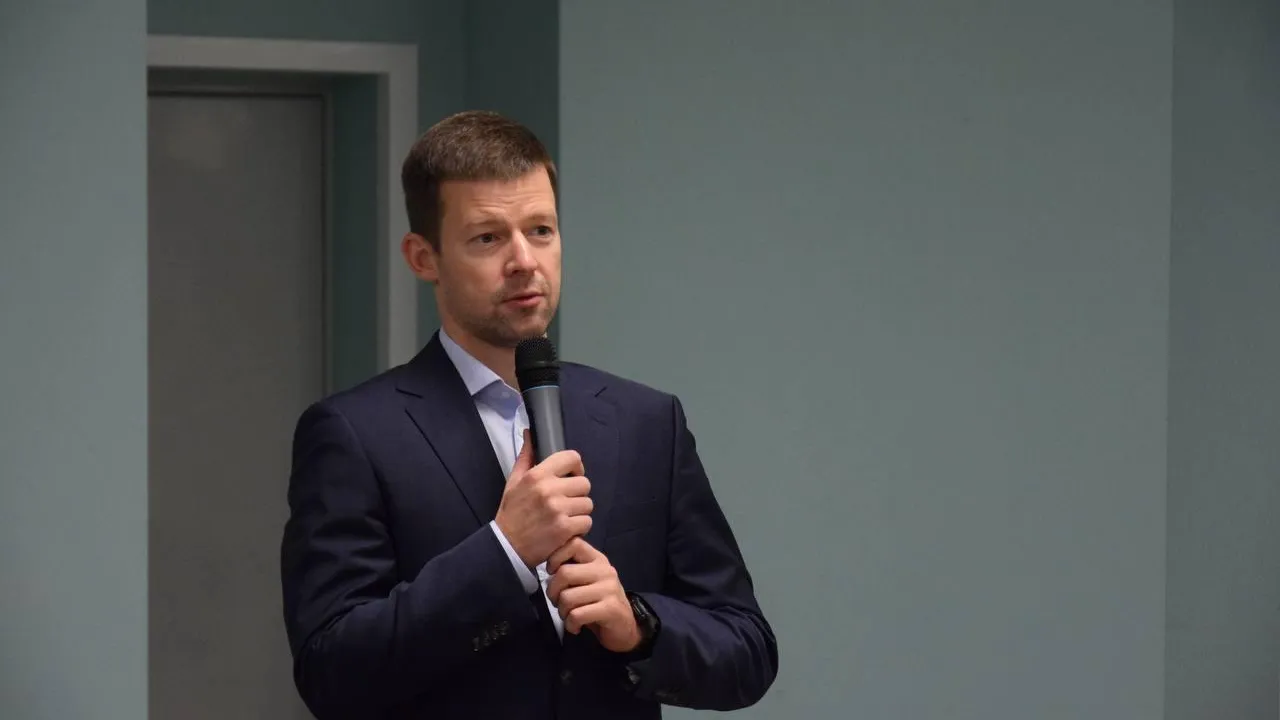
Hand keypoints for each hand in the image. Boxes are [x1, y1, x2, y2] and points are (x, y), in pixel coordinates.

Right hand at [494, 431, 592, 568]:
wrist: (506, 546)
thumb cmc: (512, 513)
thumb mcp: (513, 481)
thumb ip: (526, 457)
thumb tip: (530, 434)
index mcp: (537, 475)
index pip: (572, 458)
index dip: (576, 467)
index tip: (572, 476)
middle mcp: (549, 490)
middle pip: (584, 483)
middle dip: (578, 493)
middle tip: (567, 501)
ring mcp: (558, 510)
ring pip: (587, 504)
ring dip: (579, 512)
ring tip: (565, 517)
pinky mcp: (565, 529)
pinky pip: (586, 522)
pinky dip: (579, 527)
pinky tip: (566, 529)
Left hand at [546, 538, 640, 652]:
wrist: (625, 628)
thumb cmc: (600, 604)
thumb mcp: (587, 581)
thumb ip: (572, 570)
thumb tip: (549, 569)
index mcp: (597, 560)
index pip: (573, 544)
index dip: (555, 557)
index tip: (552, 573)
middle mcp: (605, 571)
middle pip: (564, 573)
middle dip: (553, 592)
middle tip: (557, 602)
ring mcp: (609, 589)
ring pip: (567, 597)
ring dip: (562, 612)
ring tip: (569, 616)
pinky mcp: (610, 609)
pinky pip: (576, 615)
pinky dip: (570, 624)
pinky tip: (575, 626)